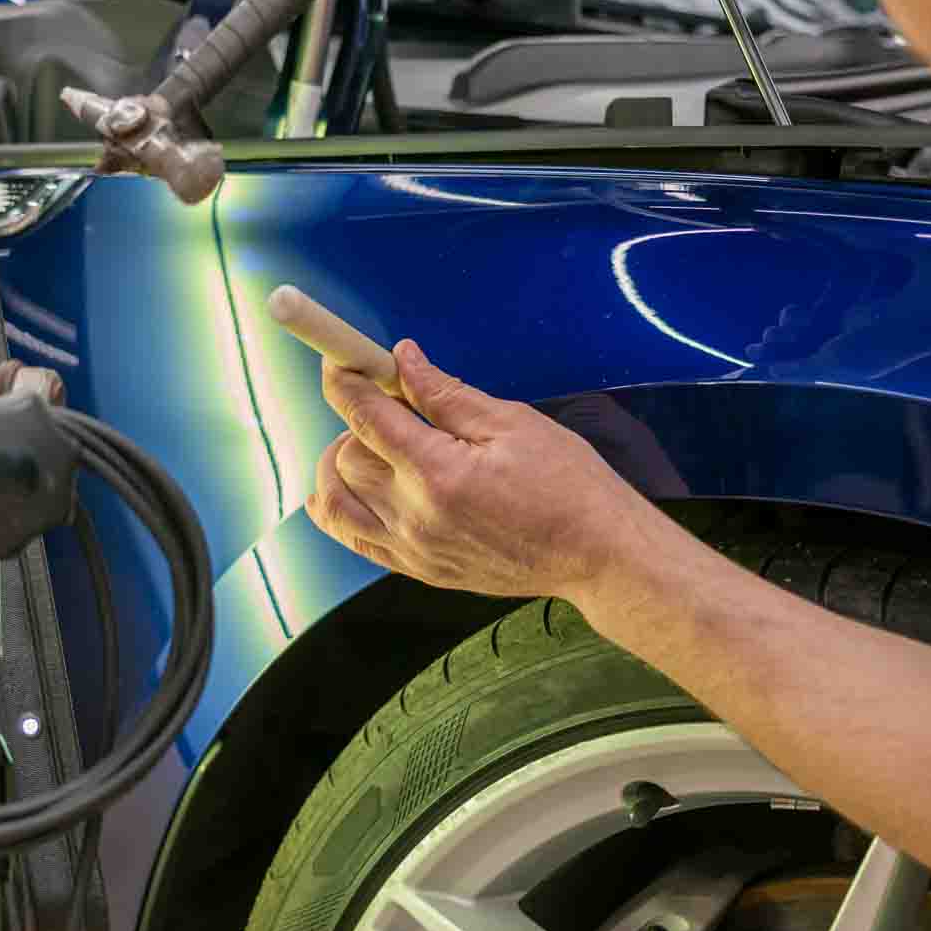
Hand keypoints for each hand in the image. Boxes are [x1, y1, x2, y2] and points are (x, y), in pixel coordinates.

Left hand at [308, 339, 672, 599]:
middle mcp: (414, 516)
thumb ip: (446, 393)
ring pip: (335, 502)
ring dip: (336, 464)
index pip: (365, 417)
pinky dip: (338, 508)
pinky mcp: (419, 570)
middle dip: (354, 420)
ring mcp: (413, 549)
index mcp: (438, 472)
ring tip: (367, 443)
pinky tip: (348, 486)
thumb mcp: (511, 422)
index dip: (345, 380)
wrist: (595, 554)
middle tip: (386, 402)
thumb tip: (403, 361)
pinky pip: (354, 539)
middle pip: (345, 457)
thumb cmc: (567, 485)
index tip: (340, 360)